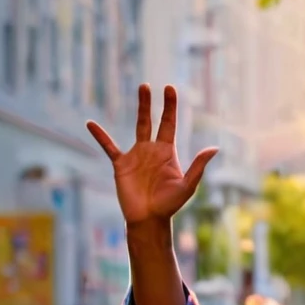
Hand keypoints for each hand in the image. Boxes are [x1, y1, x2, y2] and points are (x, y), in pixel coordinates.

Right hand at [86, 84, 216, 227]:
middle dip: (152, 103)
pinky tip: (90, 124)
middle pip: (152, 120)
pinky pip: (109, 147)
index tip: (170, 89)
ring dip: (139, 108)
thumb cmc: (169, 205)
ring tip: (139, 90)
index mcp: (167, 153)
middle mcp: (152, 150)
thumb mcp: (187, 185)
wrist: (148, 219)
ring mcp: (136, 156)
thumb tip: (214, 148)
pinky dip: (100, 136)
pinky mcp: (121, 164)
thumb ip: (198, 166)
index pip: (169, 124)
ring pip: (137, 127)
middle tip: (150, 85)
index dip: (170, 107)